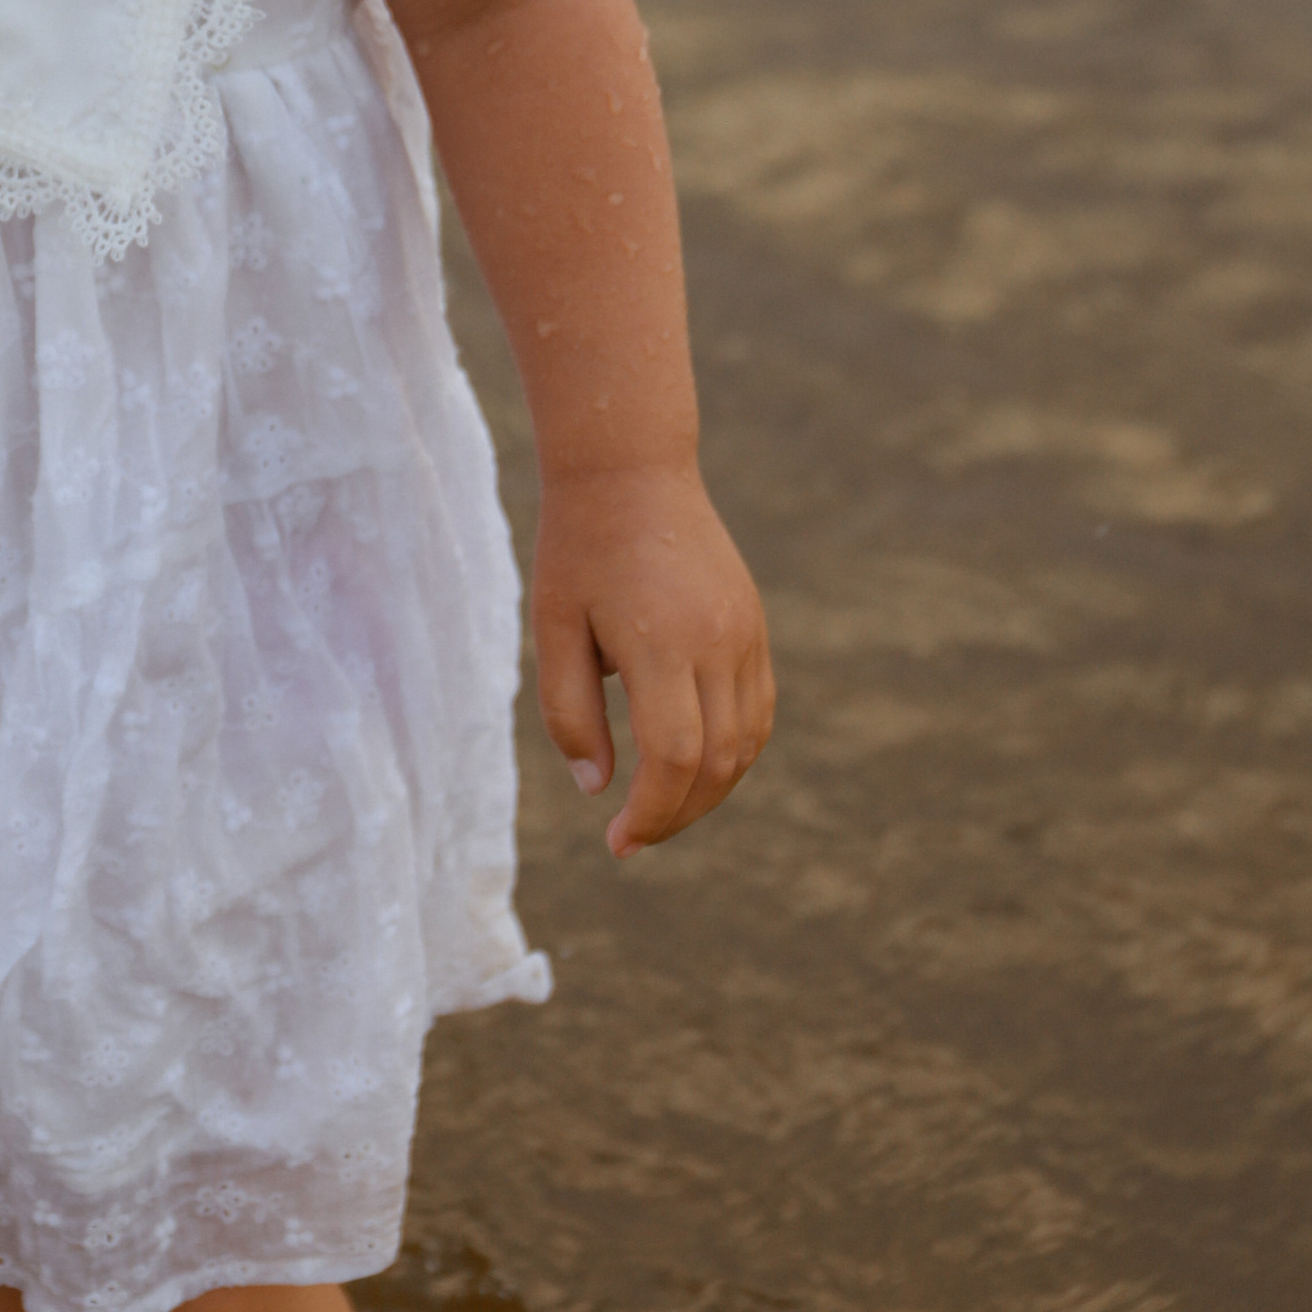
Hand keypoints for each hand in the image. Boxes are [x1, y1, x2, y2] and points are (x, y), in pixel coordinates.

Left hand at [529, 460, 772, 860]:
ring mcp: (746, 634)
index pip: (674, 757)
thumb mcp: (553, 628)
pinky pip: (759, 710)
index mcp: (663, 642)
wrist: (630, 469)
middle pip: (718, 762)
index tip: (617, 842)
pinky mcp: (754, 626)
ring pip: (747, 743)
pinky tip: (693, 766)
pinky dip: (733, 752)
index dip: (651, 813)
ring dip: (709, 790)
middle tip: (632, 838)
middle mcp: (718, 642)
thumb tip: (599, 788)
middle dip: (677, 814)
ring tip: (659, 808)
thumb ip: (570, 712)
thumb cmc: (578, 548)